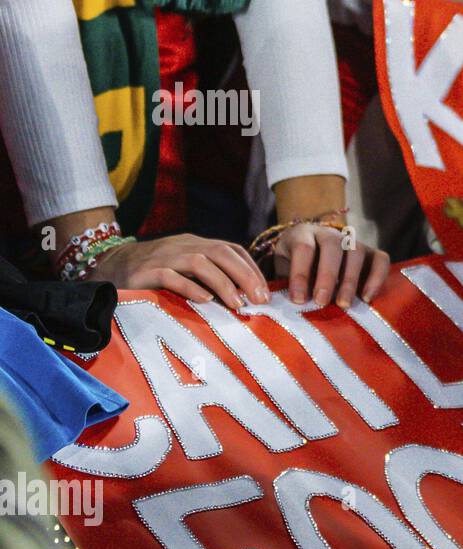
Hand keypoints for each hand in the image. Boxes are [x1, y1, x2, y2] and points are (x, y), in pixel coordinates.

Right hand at [88, 234, 268, 308]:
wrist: (112, 266)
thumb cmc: (157, 272)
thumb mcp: (187, 268)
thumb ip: (211, 275)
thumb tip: (246, 296)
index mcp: (197, 243)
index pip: (232, 249)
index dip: (251, 269)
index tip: (265, 292)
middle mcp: (184, 246)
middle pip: (221, 253)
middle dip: (245, 276)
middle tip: (259, 299)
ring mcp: (165, 256)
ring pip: (200, 263)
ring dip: (223, 283)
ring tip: (237, 305)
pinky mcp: (147, 271)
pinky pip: (171, 276)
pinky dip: (190, 288)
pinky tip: (205, 301)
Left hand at [273, 223, 389, 308]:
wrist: (314, 257)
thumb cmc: (296, 269)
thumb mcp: (284, 271)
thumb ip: (286, 284)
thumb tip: (285, 306)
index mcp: (302, 234)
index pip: (303, 248)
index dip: (300, 274)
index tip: (298, 300)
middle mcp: (329, 233)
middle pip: (332, 246)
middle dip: (327, 276)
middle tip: (321, 302)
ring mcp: (352, 241)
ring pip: (356, 251)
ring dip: (350, 280)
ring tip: (344, 304)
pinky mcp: (371, 252)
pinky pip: (381, 259)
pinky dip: (377, 278)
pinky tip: (366, 298)